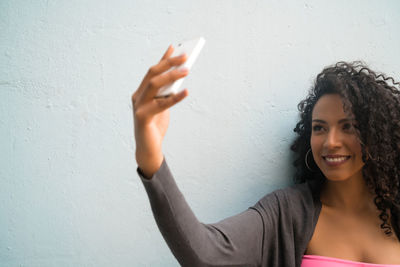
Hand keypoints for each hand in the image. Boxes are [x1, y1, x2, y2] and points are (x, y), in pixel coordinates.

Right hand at [132, 45, 188, 177]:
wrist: (149, 149)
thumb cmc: (156, 126)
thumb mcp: (163, 105)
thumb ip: (167, 92)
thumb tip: (180, 76)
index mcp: (141, 92)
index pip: (152, 71)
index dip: (163, 58)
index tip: (174, 47)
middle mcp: (137, 96)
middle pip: (152, 74)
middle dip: (169, 63)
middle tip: (185, 56)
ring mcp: (137, 106)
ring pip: (154, 85)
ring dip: (171, 76)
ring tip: (187, 70)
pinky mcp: (142, 117)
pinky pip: (160, 104)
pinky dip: (174, 98)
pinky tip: (186, 92)